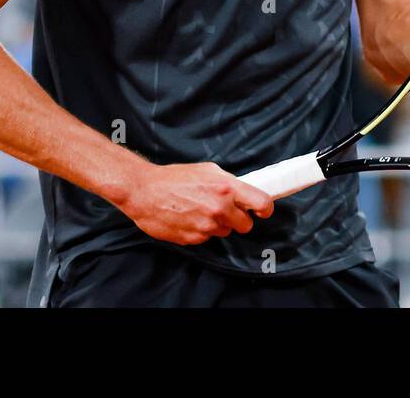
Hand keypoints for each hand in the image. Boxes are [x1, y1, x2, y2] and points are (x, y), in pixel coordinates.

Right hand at [117, 161, 274, 245]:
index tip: (262, 211)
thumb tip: (244, 192)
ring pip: (225, 232)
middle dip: (239, 219)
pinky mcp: (193, 239)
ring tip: (200, 210)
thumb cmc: (174, 177)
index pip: (262, 203)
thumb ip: (229, 182)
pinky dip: (201, 230)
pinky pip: (206, 238)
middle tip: (226, 210)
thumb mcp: (207, 170)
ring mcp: (206, 226)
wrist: (144, 191)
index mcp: (226, 188)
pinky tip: (189, 218)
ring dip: (218, 224)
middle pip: (245, 225)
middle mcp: (219, 208)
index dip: (265, 209)